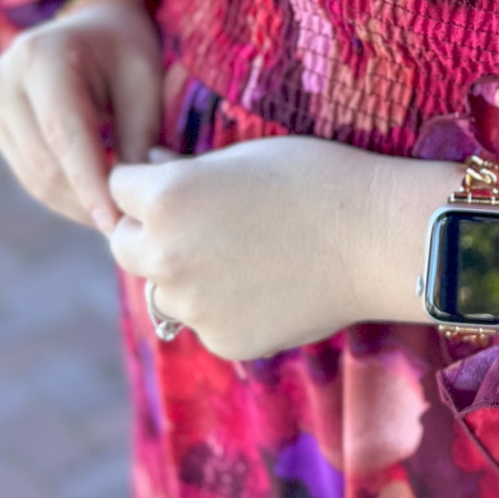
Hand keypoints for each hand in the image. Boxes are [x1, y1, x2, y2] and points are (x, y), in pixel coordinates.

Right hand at [0, 0, 163, 233]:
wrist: (93, 22)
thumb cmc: (126, 47)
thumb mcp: (144, 79)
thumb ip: (139, 135)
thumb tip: (133, 198)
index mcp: (43, 58)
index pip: (65, 136)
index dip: (90, 184)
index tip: (113, 224)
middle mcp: (5, 78)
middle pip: (45, 162)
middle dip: (86, 200)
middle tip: (126, 226)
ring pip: (33, 174)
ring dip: (74, 202)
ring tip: (114, 216)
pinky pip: (27, 169)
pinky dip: (61, 191)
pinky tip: (92, 200)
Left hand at [107, 140, 498, 361]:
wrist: (380, 239)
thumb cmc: (320, 180)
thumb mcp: (244, 157)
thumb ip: (187, 173)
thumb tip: (153, 172)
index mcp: (165, 198)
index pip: (118, 186)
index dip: (147, 180)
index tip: (174, 179)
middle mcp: (164, 255)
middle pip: (125, 246)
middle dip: (151, 232)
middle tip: (200, 224)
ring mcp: (192, 305)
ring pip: (163, 291)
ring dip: (185, 275)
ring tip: (245, 256)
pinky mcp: (223, 340)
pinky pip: (205, 322)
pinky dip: (225, 307)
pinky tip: (271, 286)